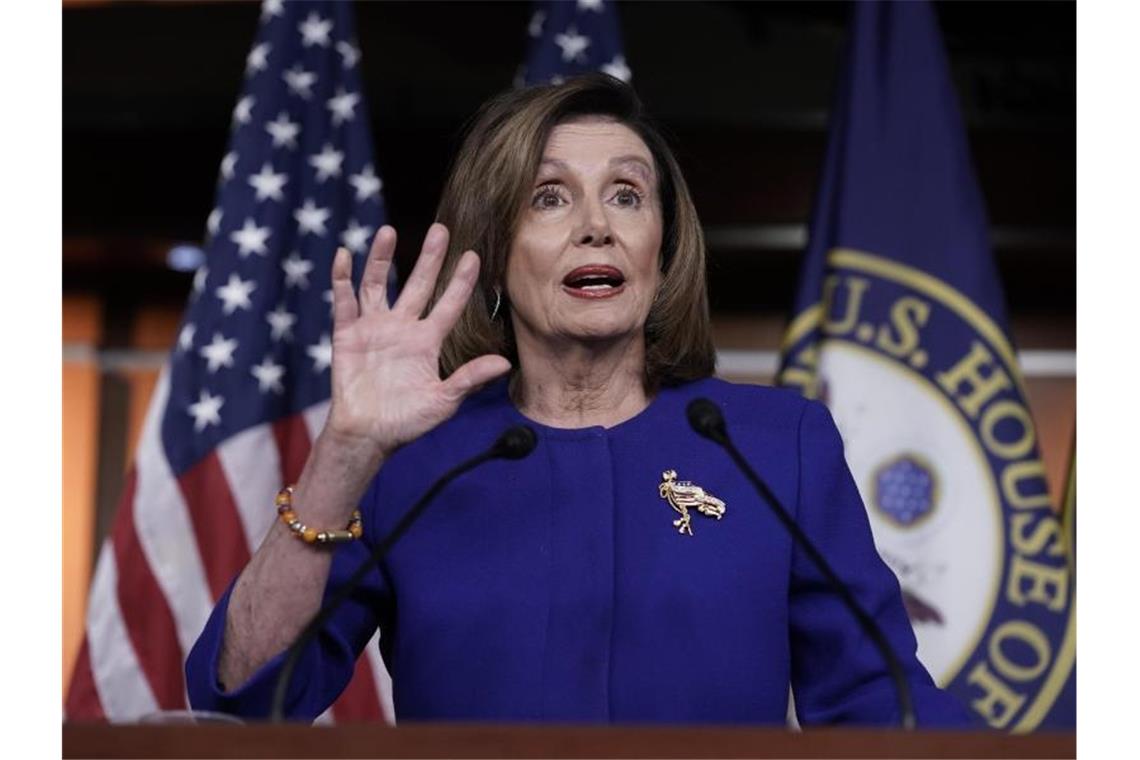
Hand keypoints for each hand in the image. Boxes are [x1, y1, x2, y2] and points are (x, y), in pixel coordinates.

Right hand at [323, 223, 510, 456]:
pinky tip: (344, 256)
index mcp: (427, 341)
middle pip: (417, 284)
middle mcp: (402, 328)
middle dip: (429, 258)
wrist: (368, 436)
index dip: (460, 282)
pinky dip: (342, 279)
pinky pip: (344, 302)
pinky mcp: (347, 335)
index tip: (473, 256)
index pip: (449, 305)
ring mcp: (374, 328)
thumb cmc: (407, 422)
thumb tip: (505, 364)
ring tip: (388, 231)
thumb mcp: (444, 401)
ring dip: (380, 258)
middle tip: (441, 229)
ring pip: (378, 284)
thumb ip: (469, 379)